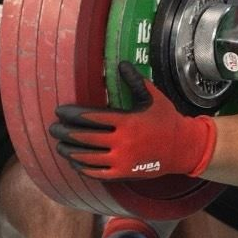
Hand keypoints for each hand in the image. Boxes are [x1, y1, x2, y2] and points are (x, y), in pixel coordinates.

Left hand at [51, 61, 216, 179]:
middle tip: (53, 129)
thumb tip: (121, 63)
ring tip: (59, 146)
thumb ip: (134, 81)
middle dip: (64, 133)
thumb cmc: (166, 120)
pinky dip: (82, 167)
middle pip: (83, 138)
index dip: (71, 114)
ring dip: (69, 151)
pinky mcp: (123, 173)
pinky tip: (75, 162)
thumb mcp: (152, 97)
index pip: (90, 117)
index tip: (59, 111)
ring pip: (86, 157)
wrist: (184, 148)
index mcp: (126, 121)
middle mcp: (122, 142)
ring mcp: (122, 160)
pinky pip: (97, 173)